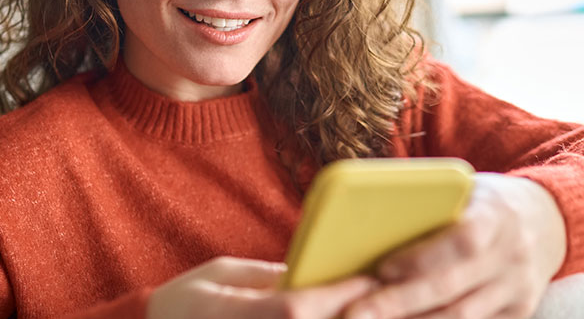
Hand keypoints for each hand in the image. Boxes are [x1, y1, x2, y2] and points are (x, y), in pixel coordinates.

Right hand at [147, 256, 376, 318]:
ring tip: (390, 314)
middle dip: (363, 316)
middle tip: (399, 299)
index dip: (339, 293)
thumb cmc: (184, 303)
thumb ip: (267, 276)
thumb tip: (314, 270)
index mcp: (234, 315)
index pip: (297, 308)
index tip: (373, 275)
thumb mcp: (220, 274)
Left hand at [344, 173, 566, 318]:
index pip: (462, 241)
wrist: (548, 220)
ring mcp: (518, 289)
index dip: (422, 257)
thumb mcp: (466, 190)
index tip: (382, 268)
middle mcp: (512, 256)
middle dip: (399, 303)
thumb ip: (431, 205)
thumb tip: (370, 222)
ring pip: (461, 317)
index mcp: (496, 215)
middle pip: (452, 288)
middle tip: (355, 313)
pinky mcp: (519, 312)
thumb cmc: (487, 201)